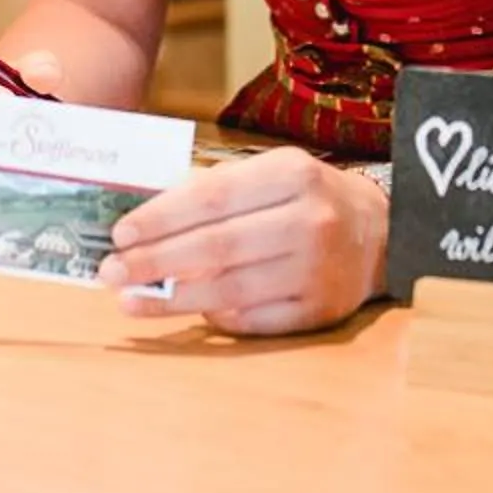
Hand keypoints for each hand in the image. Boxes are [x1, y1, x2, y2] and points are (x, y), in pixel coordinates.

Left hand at [97, 148, 388, 336]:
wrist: (380, 234)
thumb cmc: (306, 199)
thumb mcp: (270, 174)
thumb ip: (213, 190)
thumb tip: (143, 220)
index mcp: (294, 174)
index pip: (213, 197)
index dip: (161, 217)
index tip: (120, 234)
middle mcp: (309, 220)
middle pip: (216, 246)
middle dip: (154, 261)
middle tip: (111, 272)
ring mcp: (317, 270)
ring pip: (230, 289)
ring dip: (172, 299)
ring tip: (130, 301)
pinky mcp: (319, 310)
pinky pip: (253, 319)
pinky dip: (214, 317)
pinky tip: (183, 313)